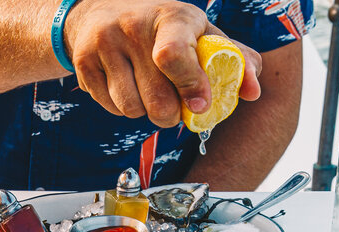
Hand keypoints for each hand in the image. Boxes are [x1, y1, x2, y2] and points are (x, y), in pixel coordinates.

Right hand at [64, 0, 261, 127]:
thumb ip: (234, 60)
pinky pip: (111, 108)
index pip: (174, 56)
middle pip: (157, 99)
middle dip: (171, 114)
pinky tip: (128, 87)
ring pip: (132, 109)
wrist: (101, 10)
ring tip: (149, 92)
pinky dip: (124, 108)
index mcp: (170, 16)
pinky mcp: (84, 62)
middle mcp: (133, 26)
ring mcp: (104, 44)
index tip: (200, 105)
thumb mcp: (201, 34)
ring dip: (146, 111)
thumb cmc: (164, 28)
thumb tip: (254, 91)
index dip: (191, 86)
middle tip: (175, 106)